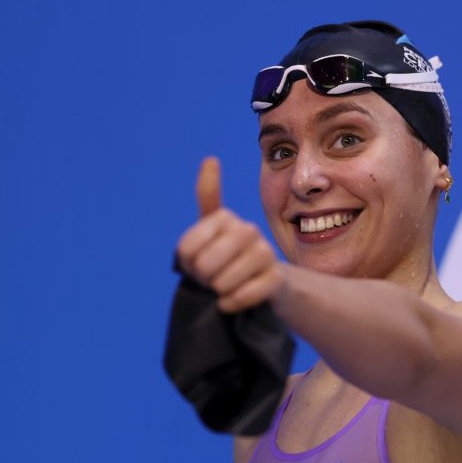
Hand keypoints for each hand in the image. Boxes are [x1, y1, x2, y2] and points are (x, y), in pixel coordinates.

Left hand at [175, 157, 283, 312]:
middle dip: (204, 279)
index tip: (199, 261)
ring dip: (219, 292)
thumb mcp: (211, 229)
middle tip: (214, 277)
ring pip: (223, 282)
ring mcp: (265, 254)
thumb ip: (208, 196)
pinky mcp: (276, 279)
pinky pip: (242, 296)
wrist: (265, 283)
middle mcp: (248, 230)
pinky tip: (234, 300)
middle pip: (204, 265)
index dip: (187, 263)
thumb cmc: (229, 256)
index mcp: (226, 218)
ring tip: (228, 286)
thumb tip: (211, 158)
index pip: (186, 249)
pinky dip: (232, 303)